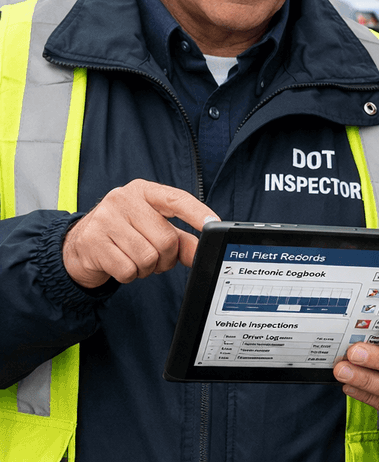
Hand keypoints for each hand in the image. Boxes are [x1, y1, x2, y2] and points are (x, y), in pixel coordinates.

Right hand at [62, 179, 218, 287]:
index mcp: (143, 191)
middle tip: (156, 258)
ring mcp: (105, 219)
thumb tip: (201, 252)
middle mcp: (123, 199)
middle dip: (166, 258)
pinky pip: (127, 270)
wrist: (78, 245)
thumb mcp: (153, 229)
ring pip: (148, 257)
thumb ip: (181, 240)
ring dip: (147, 268)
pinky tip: (120, 264)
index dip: (197, 213)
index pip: (177, 199)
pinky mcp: (92, 241)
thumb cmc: (123, 233)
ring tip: (135, 260)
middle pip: (166, 239)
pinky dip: (130, 275)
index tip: (214, 224)